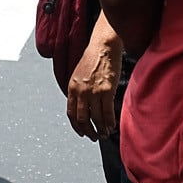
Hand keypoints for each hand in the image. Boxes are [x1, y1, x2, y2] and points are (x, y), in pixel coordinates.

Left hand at [66, 16, 123, 139]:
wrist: (104, 46)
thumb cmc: (94, 57)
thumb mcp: (79, 73)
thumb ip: (78, 89)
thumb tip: (83, 105)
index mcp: (72, 87)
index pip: (70, 113)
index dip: (76, 126)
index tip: (82, 132)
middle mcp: (80, 91)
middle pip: (82, 119)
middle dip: (88, 131)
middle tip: (94, 136)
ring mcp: (93, 92)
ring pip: (96, 118)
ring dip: (101, 129)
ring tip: (105, 133)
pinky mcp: (106, 90)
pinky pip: (107, 112)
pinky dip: (110, 122)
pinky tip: (112, 125)